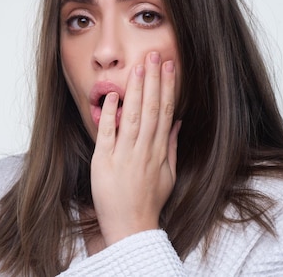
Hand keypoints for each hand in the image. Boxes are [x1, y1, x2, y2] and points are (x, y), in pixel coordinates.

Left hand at [91, 52, 180, 245]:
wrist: (131, 227)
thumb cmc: (149, 201)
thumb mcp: (168, 174)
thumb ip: (172, 146)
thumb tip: (177, 122)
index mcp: (159, 151)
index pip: (165, 112)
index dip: (167, 87)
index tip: (169, 66)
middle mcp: (144, 149)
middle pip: (150, 108)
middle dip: (153, 80)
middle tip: (154, 55)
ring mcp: (124, 155)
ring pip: (132, 116)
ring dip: (135, 90)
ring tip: (138, 67)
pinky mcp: (104, 162)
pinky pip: (108, 134)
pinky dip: (110, 114)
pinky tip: (112, 95)